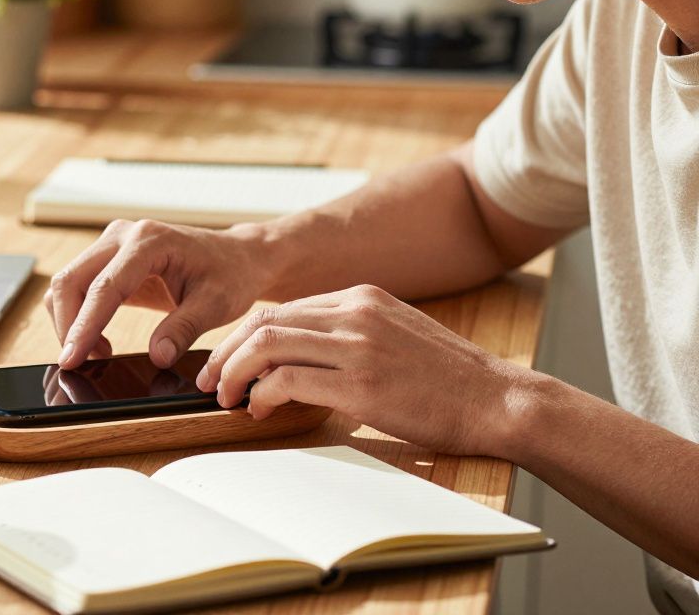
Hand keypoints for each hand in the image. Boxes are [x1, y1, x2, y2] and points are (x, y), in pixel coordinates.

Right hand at [44, 219, 265, 369]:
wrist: (235, 257)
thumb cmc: (229, 275)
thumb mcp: (216, 305)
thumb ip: (184, 329)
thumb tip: (157, 356)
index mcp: (149, 241)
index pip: (104, 287)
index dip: (84, 326)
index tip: (73, 359)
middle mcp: (123, 236)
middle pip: (71, 281)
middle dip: (68, 326)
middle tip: (78, 364)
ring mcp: (112, 245)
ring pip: (67, 284)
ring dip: (70, 322)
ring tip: (97, 354)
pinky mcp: (108, 259)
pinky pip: (77, 287)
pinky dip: (78, 316)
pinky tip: (99, 341)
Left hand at [197, 284, 531, 456]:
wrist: (499, 399)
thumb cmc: (448, 379)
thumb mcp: (396, 333)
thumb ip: (350, 332)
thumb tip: (296, 354)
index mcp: (362, 297)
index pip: (281, 308)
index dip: (242, 336)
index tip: (226, 361)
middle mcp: (356, 313)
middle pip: (263, 321)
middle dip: (224, 353)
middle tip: (209, 381)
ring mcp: (358, 346)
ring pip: (266, 344)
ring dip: (234, 373)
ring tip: (227, 398)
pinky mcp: (361, 385)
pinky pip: (287, 380)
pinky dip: (261, 395)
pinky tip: (260, 410)